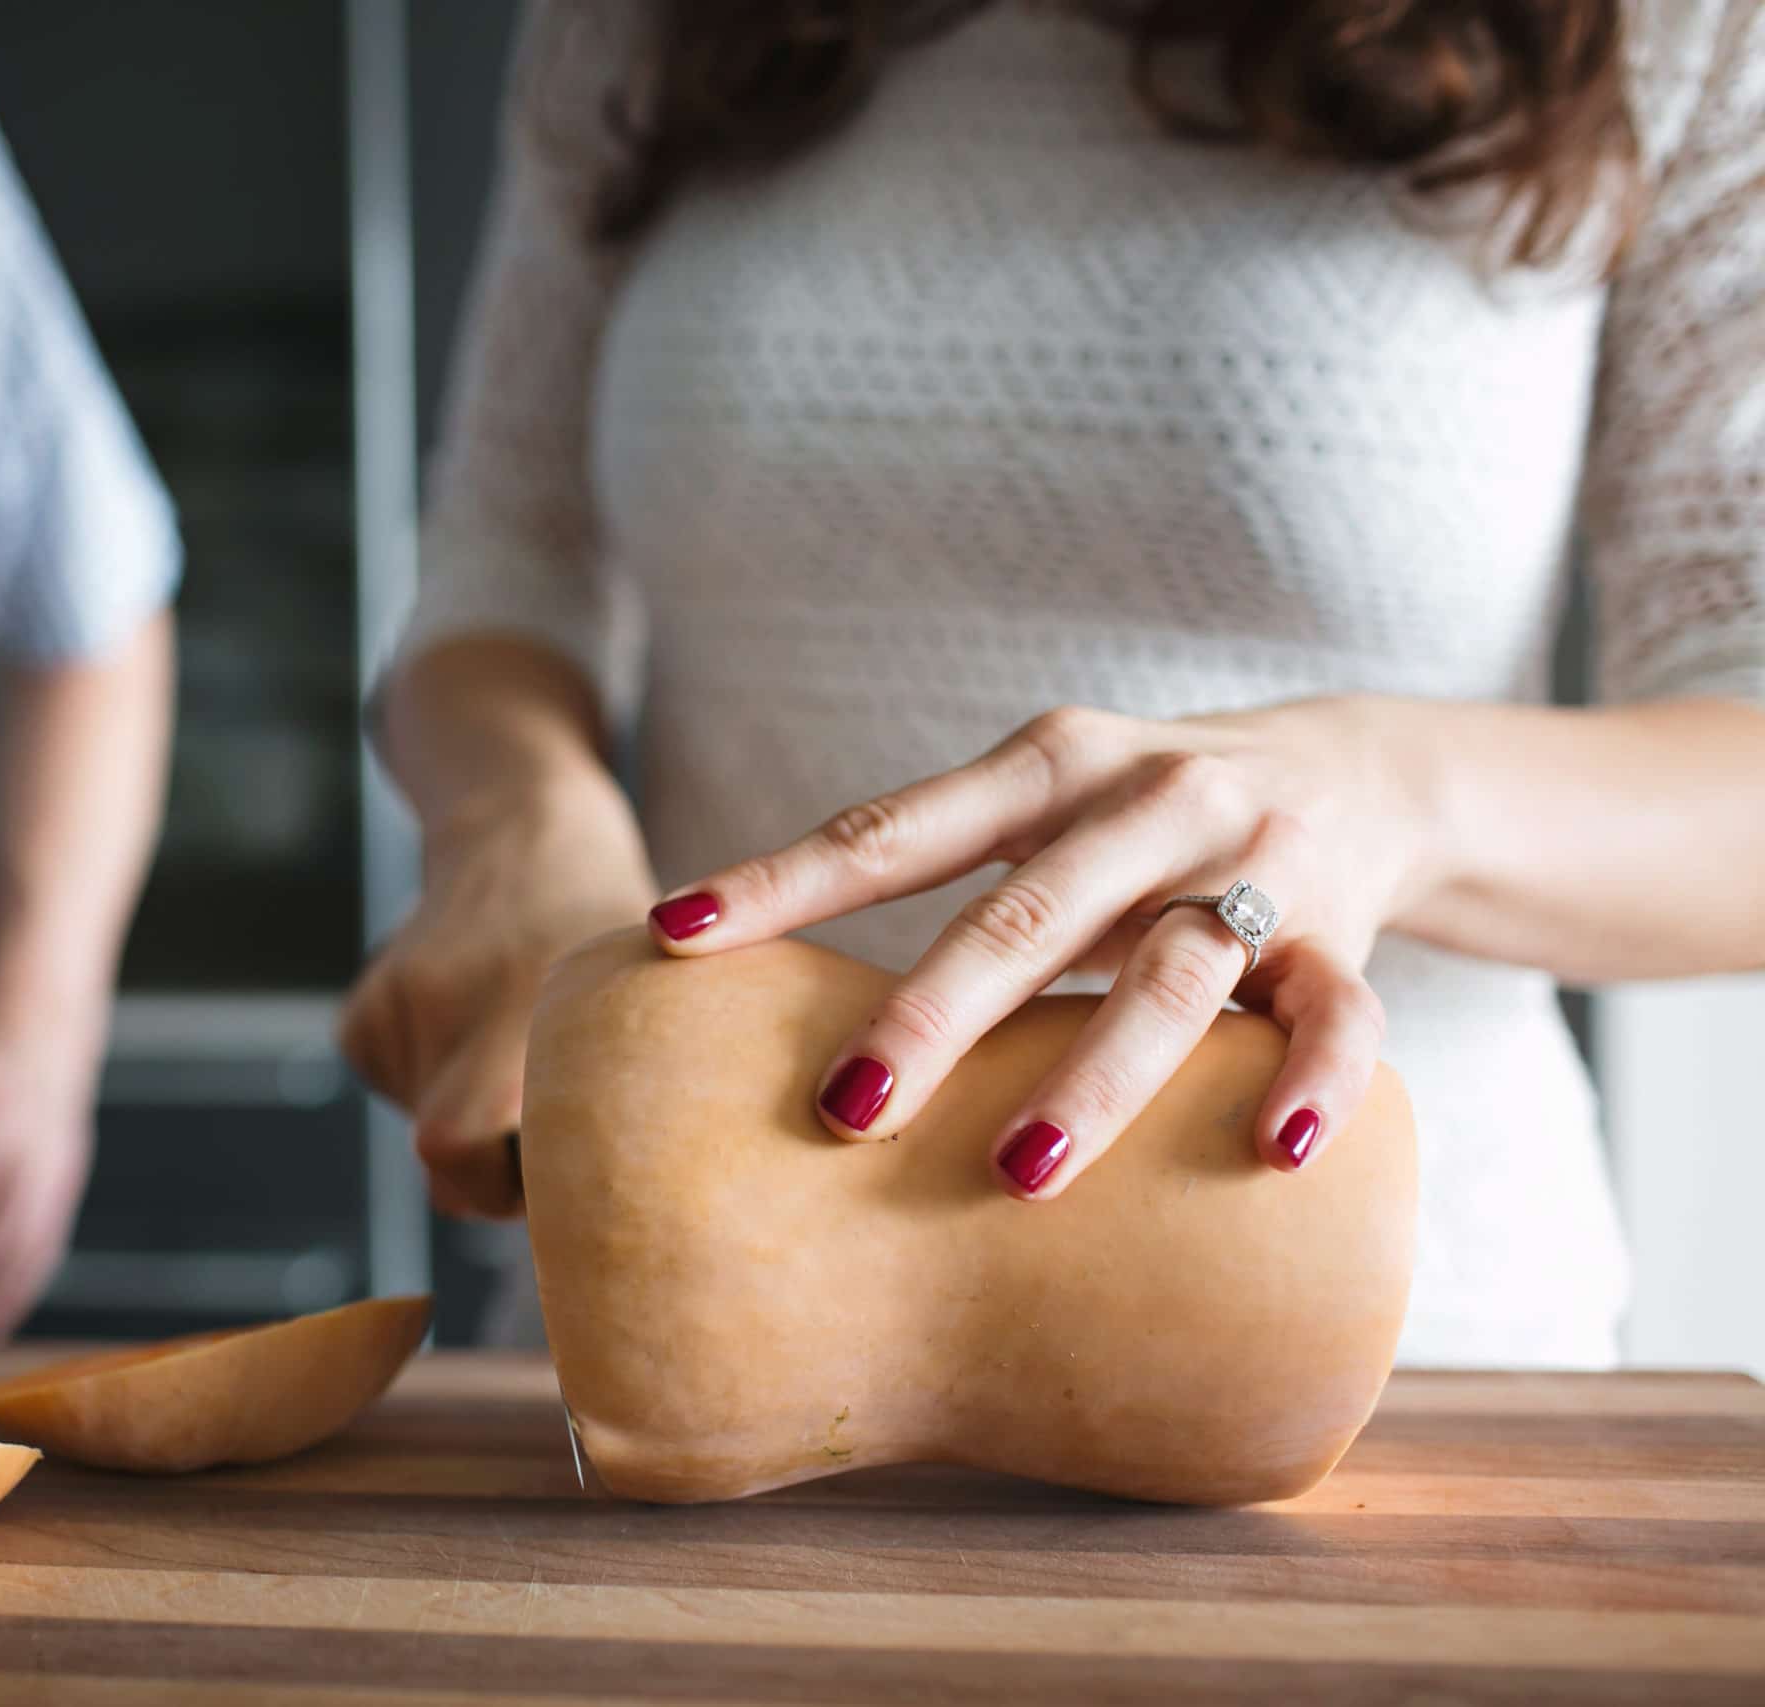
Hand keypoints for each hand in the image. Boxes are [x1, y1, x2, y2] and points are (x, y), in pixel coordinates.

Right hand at [340, 776, 657, 1217]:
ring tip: (516, 1054)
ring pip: (426, 1133)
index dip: (510, 1192)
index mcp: (523, 1005)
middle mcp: (445, 1005)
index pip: (463, 1155)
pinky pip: (403, 1100)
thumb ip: (642, 1094)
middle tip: (548, 1137)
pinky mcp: (362, 1018)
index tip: (564, 1173)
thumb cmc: (609, 936)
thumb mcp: (647, 1000)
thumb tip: (642, 1217)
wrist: (523, 834)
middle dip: (491, 1177)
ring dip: (474, 1124)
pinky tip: (475, 1033)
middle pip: (443, 1163)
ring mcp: (395, 1007)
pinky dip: (440, 1091)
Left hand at [648, 701, 1418, 1194]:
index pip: (894, 829)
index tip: (677, 936)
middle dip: (932, 1013)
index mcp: (1047, 765)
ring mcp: (1252, 868)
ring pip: (1174, 973)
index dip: (784, 882)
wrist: (1364, 768)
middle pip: (1026, 914)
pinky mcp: (1342, 937)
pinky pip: (1344, 1015)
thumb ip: (930, 876)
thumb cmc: (1135, 816)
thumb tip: (748, 986)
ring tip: (1018, 1169)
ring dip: (1096, 1073)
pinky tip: (1276, 1148)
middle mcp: (1146, 804)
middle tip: (844, 1109)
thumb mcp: (1038, 811)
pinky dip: (1317, 1078)